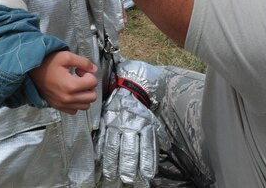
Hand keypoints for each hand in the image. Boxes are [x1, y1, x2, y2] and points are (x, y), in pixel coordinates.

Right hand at [29, 51, 97, 113]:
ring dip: (84, 95)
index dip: (89, 74)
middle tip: (81, 77)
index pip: (93, 83)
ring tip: (76, 85)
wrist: (31, 71)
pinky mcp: (59, 107)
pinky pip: (75, 110)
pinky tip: (71, 93)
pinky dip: (76, 103)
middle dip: (89, 86)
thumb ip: (83, 62)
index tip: (80, 70)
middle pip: (92, 96)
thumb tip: (93, 69)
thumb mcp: (66, 56)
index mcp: (70, 85)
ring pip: (86, 105)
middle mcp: (67, 98)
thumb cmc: (47, 63)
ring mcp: (63, 104)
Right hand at [98, 59, 167, 186]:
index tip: (147, 174)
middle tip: (128, 178)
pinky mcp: (105, 121)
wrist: (127, 87)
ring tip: (112, 174)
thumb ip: (158, 134)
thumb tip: (166, 147)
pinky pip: (102, 137)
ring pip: (113, 145)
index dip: (146, 161)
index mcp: (143, 125)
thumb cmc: (140, 108)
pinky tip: (99, 160)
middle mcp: (129, 126)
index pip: (146, 147)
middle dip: (128, 165)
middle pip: (128, 149)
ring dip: (112, 161)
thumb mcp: (152, 119)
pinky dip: (100, 149)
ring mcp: (115, 124)